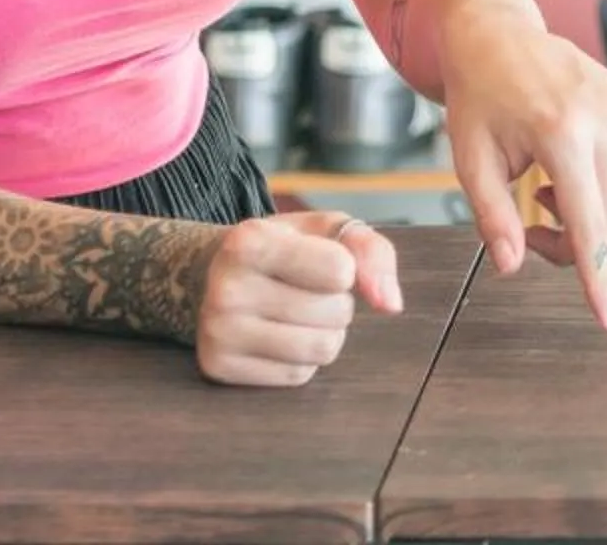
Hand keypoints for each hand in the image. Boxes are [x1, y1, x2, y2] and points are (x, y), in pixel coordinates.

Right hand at [194, 208, 402, 386]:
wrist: (215, 275)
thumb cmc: (284, 248)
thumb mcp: (327, 230)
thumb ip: (372, 253)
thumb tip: (391, 305)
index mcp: (249, 240)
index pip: (341, 271)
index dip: (344, 268)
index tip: (318, 259)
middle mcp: (227, 287)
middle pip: (336, 313)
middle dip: (336, 302)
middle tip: (304, 288)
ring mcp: (218, 332)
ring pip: (321, 349)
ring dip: (326, 332)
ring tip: (296, 311)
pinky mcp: (218, 367)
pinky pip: (297, 376)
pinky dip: (302, 358)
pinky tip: (277, 334)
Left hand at [440, 15, 606, 334]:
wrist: (498, 34)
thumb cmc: (478, 97)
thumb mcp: (470, 161)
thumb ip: (493, 218)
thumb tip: (512, 266)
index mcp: (562, 133)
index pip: (589, 225)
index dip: (599, 281)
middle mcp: (606, 120)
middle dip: (575, 241)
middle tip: (530, 218)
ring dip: (593, 216)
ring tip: (545, 188)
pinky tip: (570, 164)